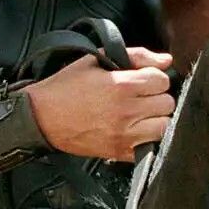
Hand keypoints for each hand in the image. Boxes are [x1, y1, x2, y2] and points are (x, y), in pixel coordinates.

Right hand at [26, 47, 173, 161]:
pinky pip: (151, 147)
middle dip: (157, 96)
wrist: (41, 118)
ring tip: (142, 113)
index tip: (143, 79)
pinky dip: (148, 138)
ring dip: (157, 118)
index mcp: (121, 86)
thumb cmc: (66, 87)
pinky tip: (136, 130)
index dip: (154, 77)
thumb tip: (166, 60)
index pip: (162, 80)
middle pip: (167, 103)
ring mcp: (124, 135)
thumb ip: (136, 55)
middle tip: (142, 96)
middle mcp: (126, 112)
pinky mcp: (120, 152)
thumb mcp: (96, 60)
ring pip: (164, 126)